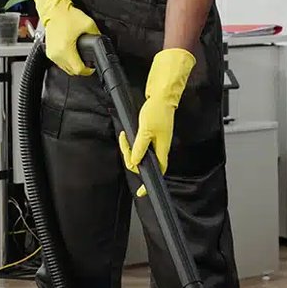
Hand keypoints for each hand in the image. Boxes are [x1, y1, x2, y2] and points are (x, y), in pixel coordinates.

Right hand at [30, 0, 98, 76]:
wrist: (54, 10)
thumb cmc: (66, 16)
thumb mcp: (88, 24)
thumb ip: (97, 35)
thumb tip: (102, 43)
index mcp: (65, 50)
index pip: (79, 70)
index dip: (88, 70)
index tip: (92, 67)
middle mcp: (57, 54)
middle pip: (72, 71)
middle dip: (82, 68)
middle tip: (88, 62)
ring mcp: (52, 54)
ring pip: (65, 69)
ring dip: (73, 65)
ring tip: (80, 57)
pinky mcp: (49, 52)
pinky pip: (60, 63)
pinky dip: (67, 61)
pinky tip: (71, 53)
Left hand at [119, 49, 195, 195]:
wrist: (161, 96)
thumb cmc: (157, 111)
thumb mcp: (145, 130)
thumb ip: (140, 147)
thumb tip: (134, 162)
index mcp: (161, 149)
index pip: (157, 171)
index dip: (148, 182)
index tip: (141, 192)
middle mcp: (160, 148)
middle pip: (143, 162)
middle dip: (130, 157)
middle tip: (124, 144)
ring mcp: (156, 141)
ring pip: (140, 153)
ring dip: (129, 148)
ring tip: (124, 138)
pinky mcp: (151, 135)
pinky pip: (140, 145)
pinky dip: (132, 143)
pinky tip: (127, 137)